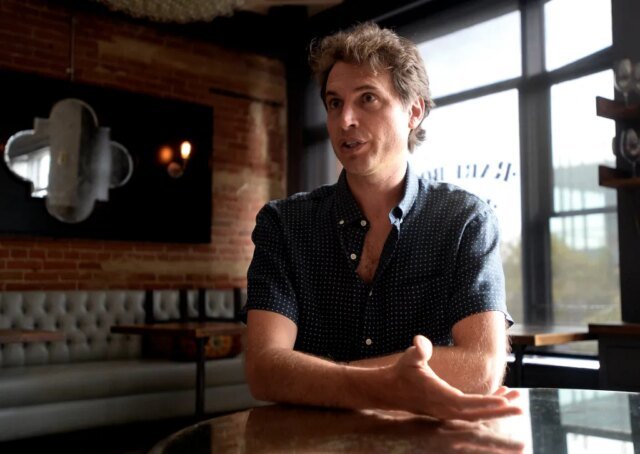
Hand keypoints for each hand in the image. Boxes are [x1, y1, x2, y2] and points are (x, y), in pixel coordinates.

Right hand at [385, 335, 521, 420]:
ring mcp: (447, 412)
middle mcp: (445, 408)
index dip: (487, 402)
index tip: (505, 401)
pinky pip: (472, 413)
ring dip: (497, 409)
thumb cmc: (402, 371)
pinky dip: (486, 407)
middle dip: (500, 410)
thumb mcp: (409, 358)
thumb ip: (418, 350)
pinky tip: (499, 399)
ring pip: (477, 415)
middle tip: (521, 406)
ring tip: (517, 402)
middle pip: (478, 413)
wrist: (390, 390)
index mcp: (438, 395)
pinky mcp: (448, 411)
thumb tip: (419, 341)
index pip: (467, 403)